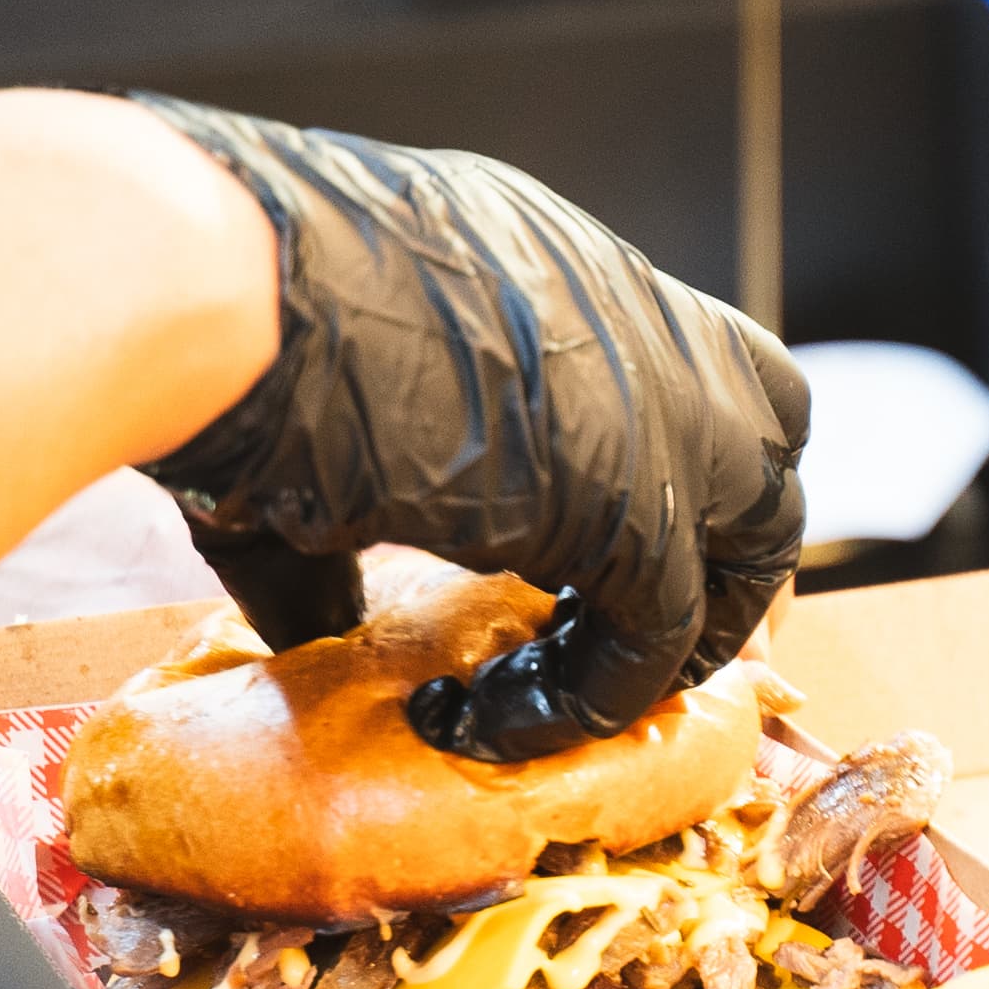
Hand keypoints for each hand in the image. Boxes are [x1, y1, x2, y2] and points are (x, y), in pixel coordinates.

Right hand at [132, 99, 807, 758]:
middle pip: (765, 419)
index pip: (670, 353)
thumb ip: (348, 520)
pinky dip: (596, 694)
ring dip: (692, 619)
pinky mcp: (632, 494)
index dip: (661, 453)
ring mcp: (649, 397)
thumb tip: (319, 628)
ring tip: (583, 687)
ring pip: (763, 523)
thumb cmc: (224, 319)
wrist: (224, 290)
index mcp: (548, 269)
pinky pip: (666, 629)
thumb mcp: (314, 407)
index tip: (598, 544)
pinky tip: (490, 720)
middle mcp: (624, 312)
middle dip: (727, 532)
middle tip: (654, 628)